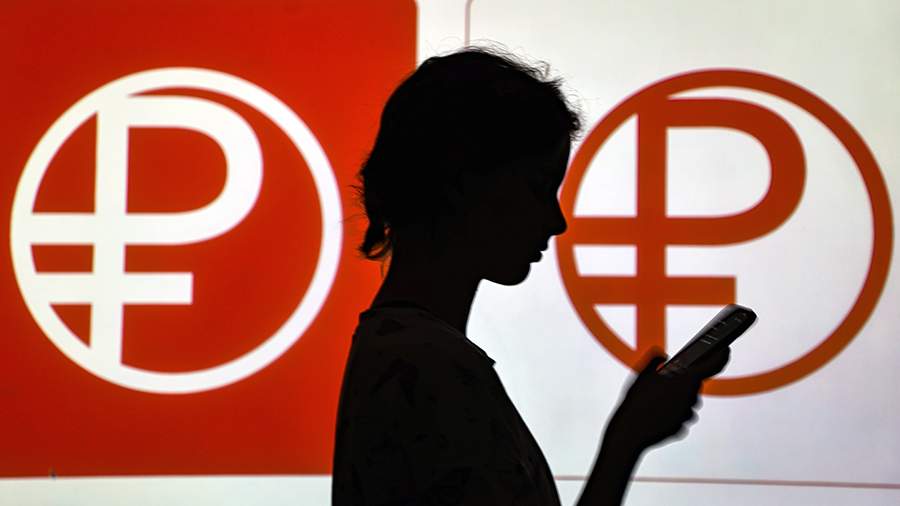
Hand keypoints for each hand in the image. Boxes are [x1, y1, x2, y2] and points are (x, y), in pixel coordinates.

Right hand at [605, 347, 729, 452]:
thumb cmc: (636, 401)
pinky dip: (670, 414)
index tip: (726, 351)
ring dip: (676, 399)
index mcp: (685, 380)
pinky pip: (678, 417)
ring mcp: (686, 414)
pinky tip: (654, 413)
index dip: (721, 356)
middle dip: (683, 381)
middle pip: (694, 385)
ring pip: (686, 403)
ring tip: (654, 399)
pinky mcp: (680, 428)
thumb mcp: (642, 373)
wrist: (629, 431)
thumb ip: (655, 360)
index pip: (712, 365)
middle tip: (665, 381)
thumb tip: (662, 355)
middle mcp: (690, 397)